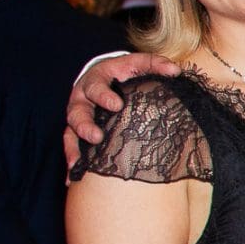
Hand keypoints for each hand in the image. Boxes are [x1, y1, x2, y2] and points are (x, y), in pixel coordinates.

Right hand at [63, 51, 179, 164]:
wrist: (108, 76)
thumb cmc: (125, 73)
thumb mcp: (137, 65)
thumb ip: (155, 64)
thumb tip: (175, 70)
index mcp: (96, 80)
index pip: (96, 86)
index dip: (104, 96)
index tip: (116, 105)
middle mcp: (82, 99)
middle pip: (77, 112)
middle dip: (85, 125)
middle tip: (96, 137)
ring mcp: (78, 116)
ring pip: (70, 132)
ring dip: (74, 148)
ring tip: (80, 163)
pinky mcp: (77, 131)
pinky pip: (71, 147)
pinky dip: (72, 161)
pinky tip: (72, 179)